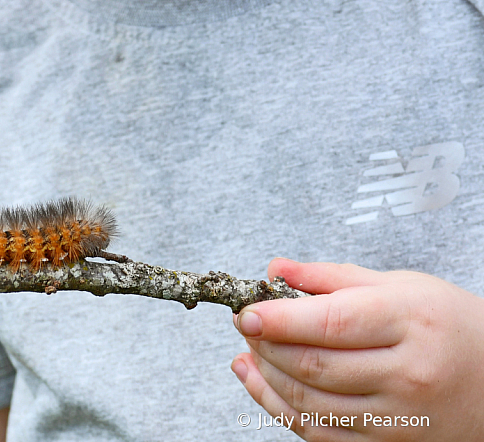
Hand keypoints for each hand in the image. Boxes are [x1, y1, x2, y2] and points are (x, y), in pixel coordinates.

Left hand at [231, 259, 483, 439]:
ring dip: (268, 380)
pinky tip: (263, 387)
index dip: (281, 319)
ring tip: (247, 355)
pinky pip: (324, 437)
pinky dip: (285, 413)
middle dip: (268, 347)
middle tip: (246, 327)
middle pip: (316, 365)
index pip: (332, 322)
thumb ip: (331, 277)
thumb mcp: (399, 284)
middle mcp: (407, 373)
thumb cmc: (446, 322)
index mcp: (409, 321)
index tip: (248, 311)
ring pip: (313, 405)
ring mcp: (400, 417)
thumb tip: (276, 269)